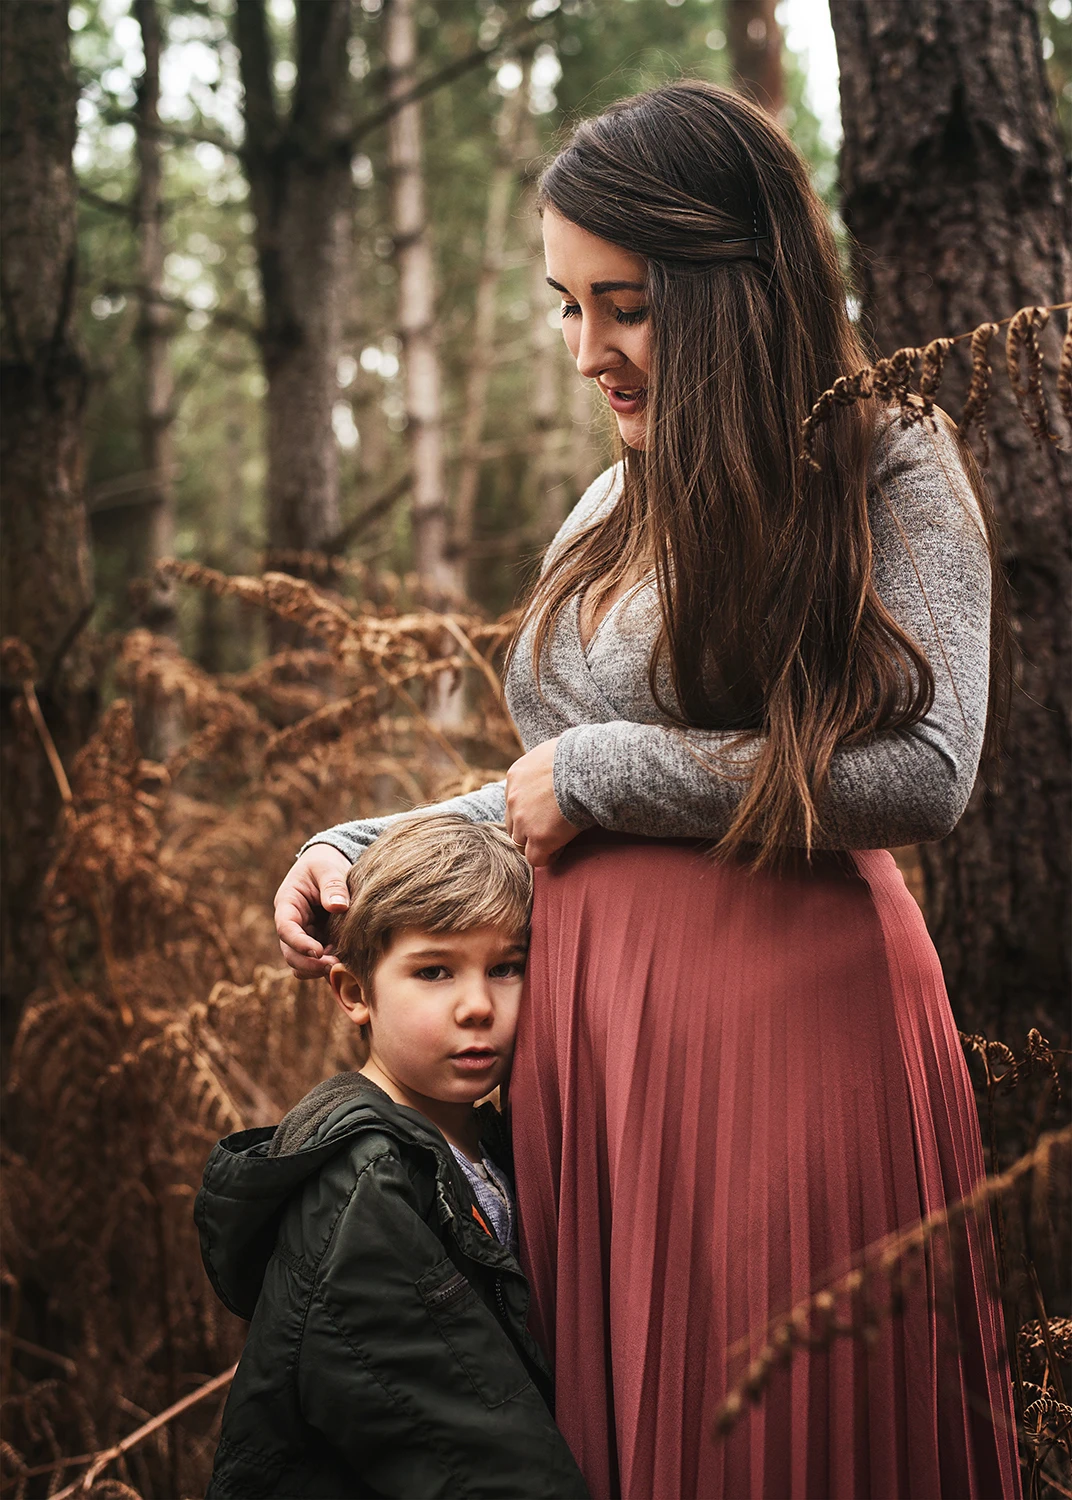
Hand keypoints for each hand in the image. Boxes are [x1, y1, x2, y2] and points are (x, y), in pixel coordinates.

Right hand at [274, 844, 351, 978]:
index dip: (299, 943)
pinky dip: (329, 968)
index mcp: (287, 905)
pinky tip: (347, 965)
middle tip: (335, 966)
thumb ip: (332, 885)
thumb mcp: (327, 868)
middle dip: (310, 964)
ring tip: (342, 966)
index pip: (286, 929)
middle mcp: (292, 925)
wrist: (331, 866)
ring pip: (302, 964)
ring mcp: (305, 936)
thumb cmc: (325, 864)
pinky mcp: (320, 943)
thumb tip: (338, 906)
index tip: (319, 951)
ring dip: (319, 970)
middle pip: (290, 953)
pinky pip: (319, 963)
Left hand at [504, 738, 580, 867]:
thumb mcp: (553, 751)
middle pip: (513, 823)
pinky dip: (548, 857)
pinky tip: (561, 849)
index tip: (546, 811)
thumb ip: (546, 763)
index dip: (530, 809)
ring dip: (536, 843)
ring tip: (557, 841)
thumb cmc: (581, 755)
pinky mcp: (539, 837)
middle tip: (550, 829)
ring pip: (521, 843)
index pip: (514, 801)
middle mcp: (513, 798)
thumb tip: (558, 764)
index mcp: (516, 776)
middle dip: (529, 828)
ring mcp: (523, 820)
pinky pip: (536, 858)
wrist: (588, 768)